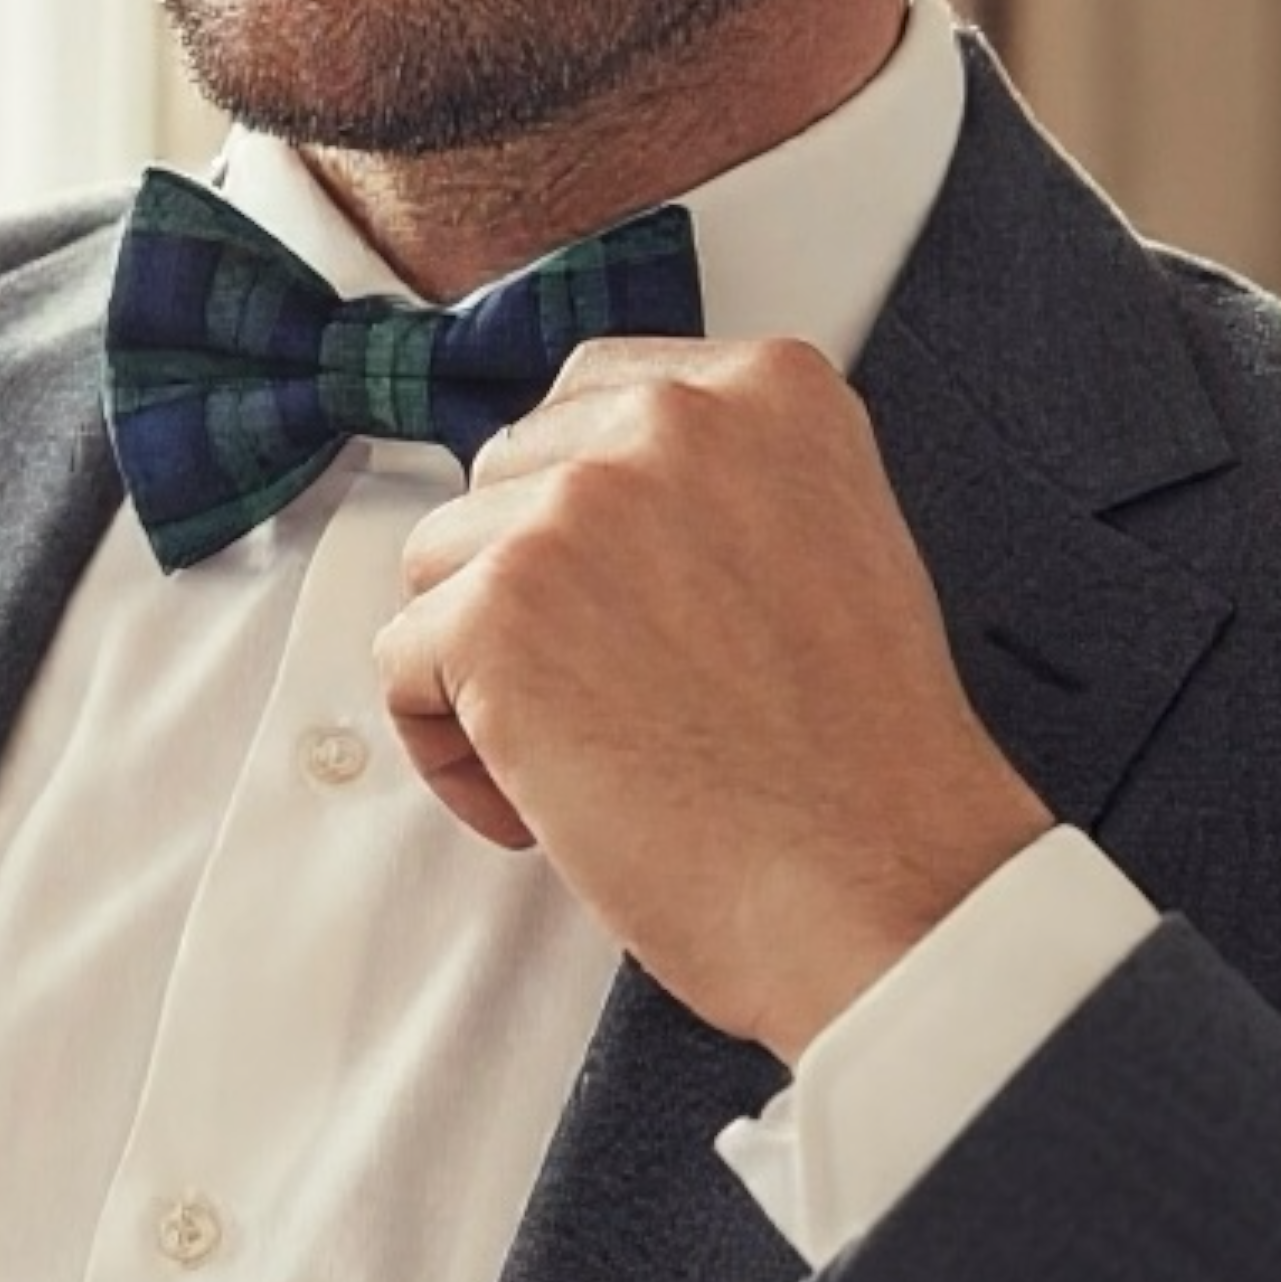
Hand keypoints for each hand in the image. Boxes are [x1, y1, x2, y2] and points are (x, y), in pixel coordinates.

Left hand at [373, 338, 1053, 1065]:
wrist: (878, 890)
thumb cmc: (858, 767)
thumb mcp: (826, 545)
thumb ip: (709, 492)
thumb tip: (582, 510)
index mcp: (765, 391)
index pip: (584, 403)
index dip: (569, 518)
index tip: (597, 598)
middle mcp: (669, 423)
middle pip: (501, 482)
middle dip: (523, 592)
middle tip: (595, 696)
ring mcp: (577, 508)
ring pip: (439, 567)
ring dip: (479, 670)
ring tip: (575, 755)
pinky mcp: (501, 607)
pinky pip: (401, 663)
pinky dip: (448, 752)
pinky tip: (539, 800)